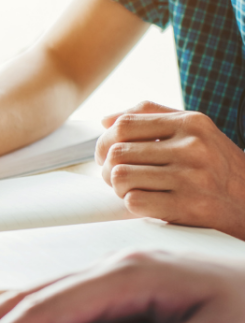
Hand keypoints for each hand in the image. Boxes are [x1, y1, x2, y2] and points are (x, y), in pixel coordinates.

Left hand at [96, 101, 244, 237]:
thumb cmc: (217, 165)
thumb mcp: (196, 131)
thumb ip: (152, 117)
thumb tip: (106, 120)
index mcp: (191, 123)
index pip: (124, 125)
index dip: (104, 141)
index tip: (105, 155)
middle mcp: (193, 147)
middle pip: (118, 152)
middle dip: (108, 168)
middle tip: (117, 177)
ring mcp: (191, 177)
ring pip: (121, 177)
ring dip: (119, 188)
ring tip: (133, 189)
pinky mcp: (188, 206)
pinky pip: (134, 201)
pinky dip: (133, 204)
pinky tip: (148, 203)